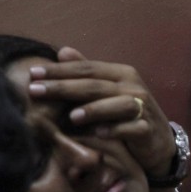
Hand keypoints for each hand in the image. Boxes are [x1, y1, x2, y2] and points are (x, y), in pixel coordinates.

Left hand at [27, 47, 175, 177]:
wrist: (157, 140)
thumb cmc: (126, 113)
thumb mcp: (108, 90)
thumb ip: (87, 72)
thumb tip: (63, 51)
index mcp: (122, 74)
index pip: (87, 68)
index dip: (60, 70)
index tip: (33, 74)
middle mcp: (133, 87)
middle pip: (96, 84)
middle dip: (64, 87)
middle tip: (36, 90)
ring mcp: (143, 107)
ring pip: (119, 104)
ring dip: (95, 109)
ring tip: (72, 117)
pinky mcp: (148, 129)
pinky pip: (133, 128)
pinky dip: (117, 130)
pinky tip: (99, 133)